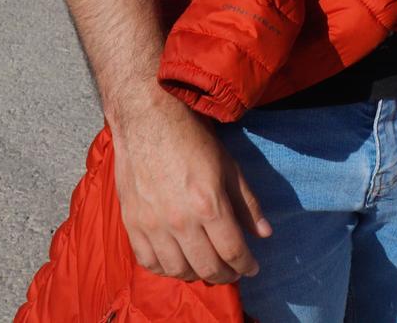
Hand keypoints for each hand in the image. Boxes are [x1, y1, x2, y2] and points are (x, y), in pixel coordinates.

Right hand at [109, 96, 269, 284]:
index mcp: (209, 205)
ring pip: (177, 270)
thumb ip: (247, 204)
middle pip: (206, 266)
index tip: (253, 268)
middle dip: (225, 275)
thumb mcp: (229, 167)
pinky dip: (165, 270)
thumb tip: (265, 234)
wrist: (148, 121)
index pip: (232, 251)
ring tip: (207, 268)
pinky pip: (148, 261)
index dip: (246, 264)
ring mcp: (152, 225)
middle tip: (233, 272)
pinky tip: (177, 264)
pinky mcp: (131, 224)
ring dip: (196, 275)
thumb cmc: (193, 140)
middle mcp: (180, 221)